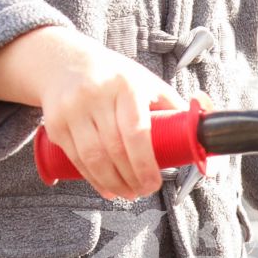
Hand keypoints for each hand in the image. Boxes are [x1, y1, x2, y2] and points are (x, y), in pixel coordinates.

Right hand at [36, 45, 189, 201]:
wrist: (66, 64)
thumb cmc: (115, 78)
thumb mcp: (146, 82)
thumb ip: (172, 106)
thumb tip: (202, 133)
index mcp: (125, 86)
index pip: (136, 132)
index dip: (145, 164)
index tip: (154, 182)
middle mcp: (96, 95)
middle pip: (114, 149)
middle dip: (131, 178)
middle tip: (143, 191)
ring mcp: (72, 110)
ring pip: (93, 158)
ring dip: (112, 183)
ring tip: (128, 193)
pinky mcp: (55, 123)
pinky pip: (75, 158)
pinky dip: (92, 179)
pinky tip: (107, 188)